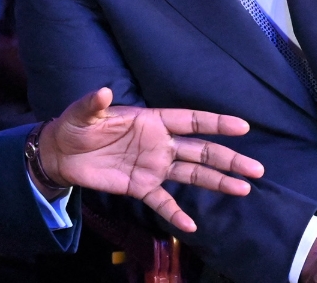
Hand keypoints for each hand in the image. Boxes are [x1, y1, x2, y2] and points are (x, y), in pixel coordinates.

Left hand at [36, 88, 264, 231]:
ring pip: (191, 174)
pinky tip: (192, 227)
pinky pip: (162, 202)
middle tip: (256, 168)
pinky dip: (176, 214)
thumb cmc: (75, 126)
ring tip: (244, 189)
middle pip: (200, 150)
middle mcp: (158, 144)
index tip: (242, 126)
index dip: (215, 123)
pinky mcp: (140, 187)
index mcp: (150, 121)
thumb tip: (103, 90)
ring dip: (217, 182)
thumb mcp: (82, 112)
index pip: (189, 121)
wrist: (59, 153)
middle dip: (228, 158)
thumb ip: (93, 104)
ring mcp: (152, 167)